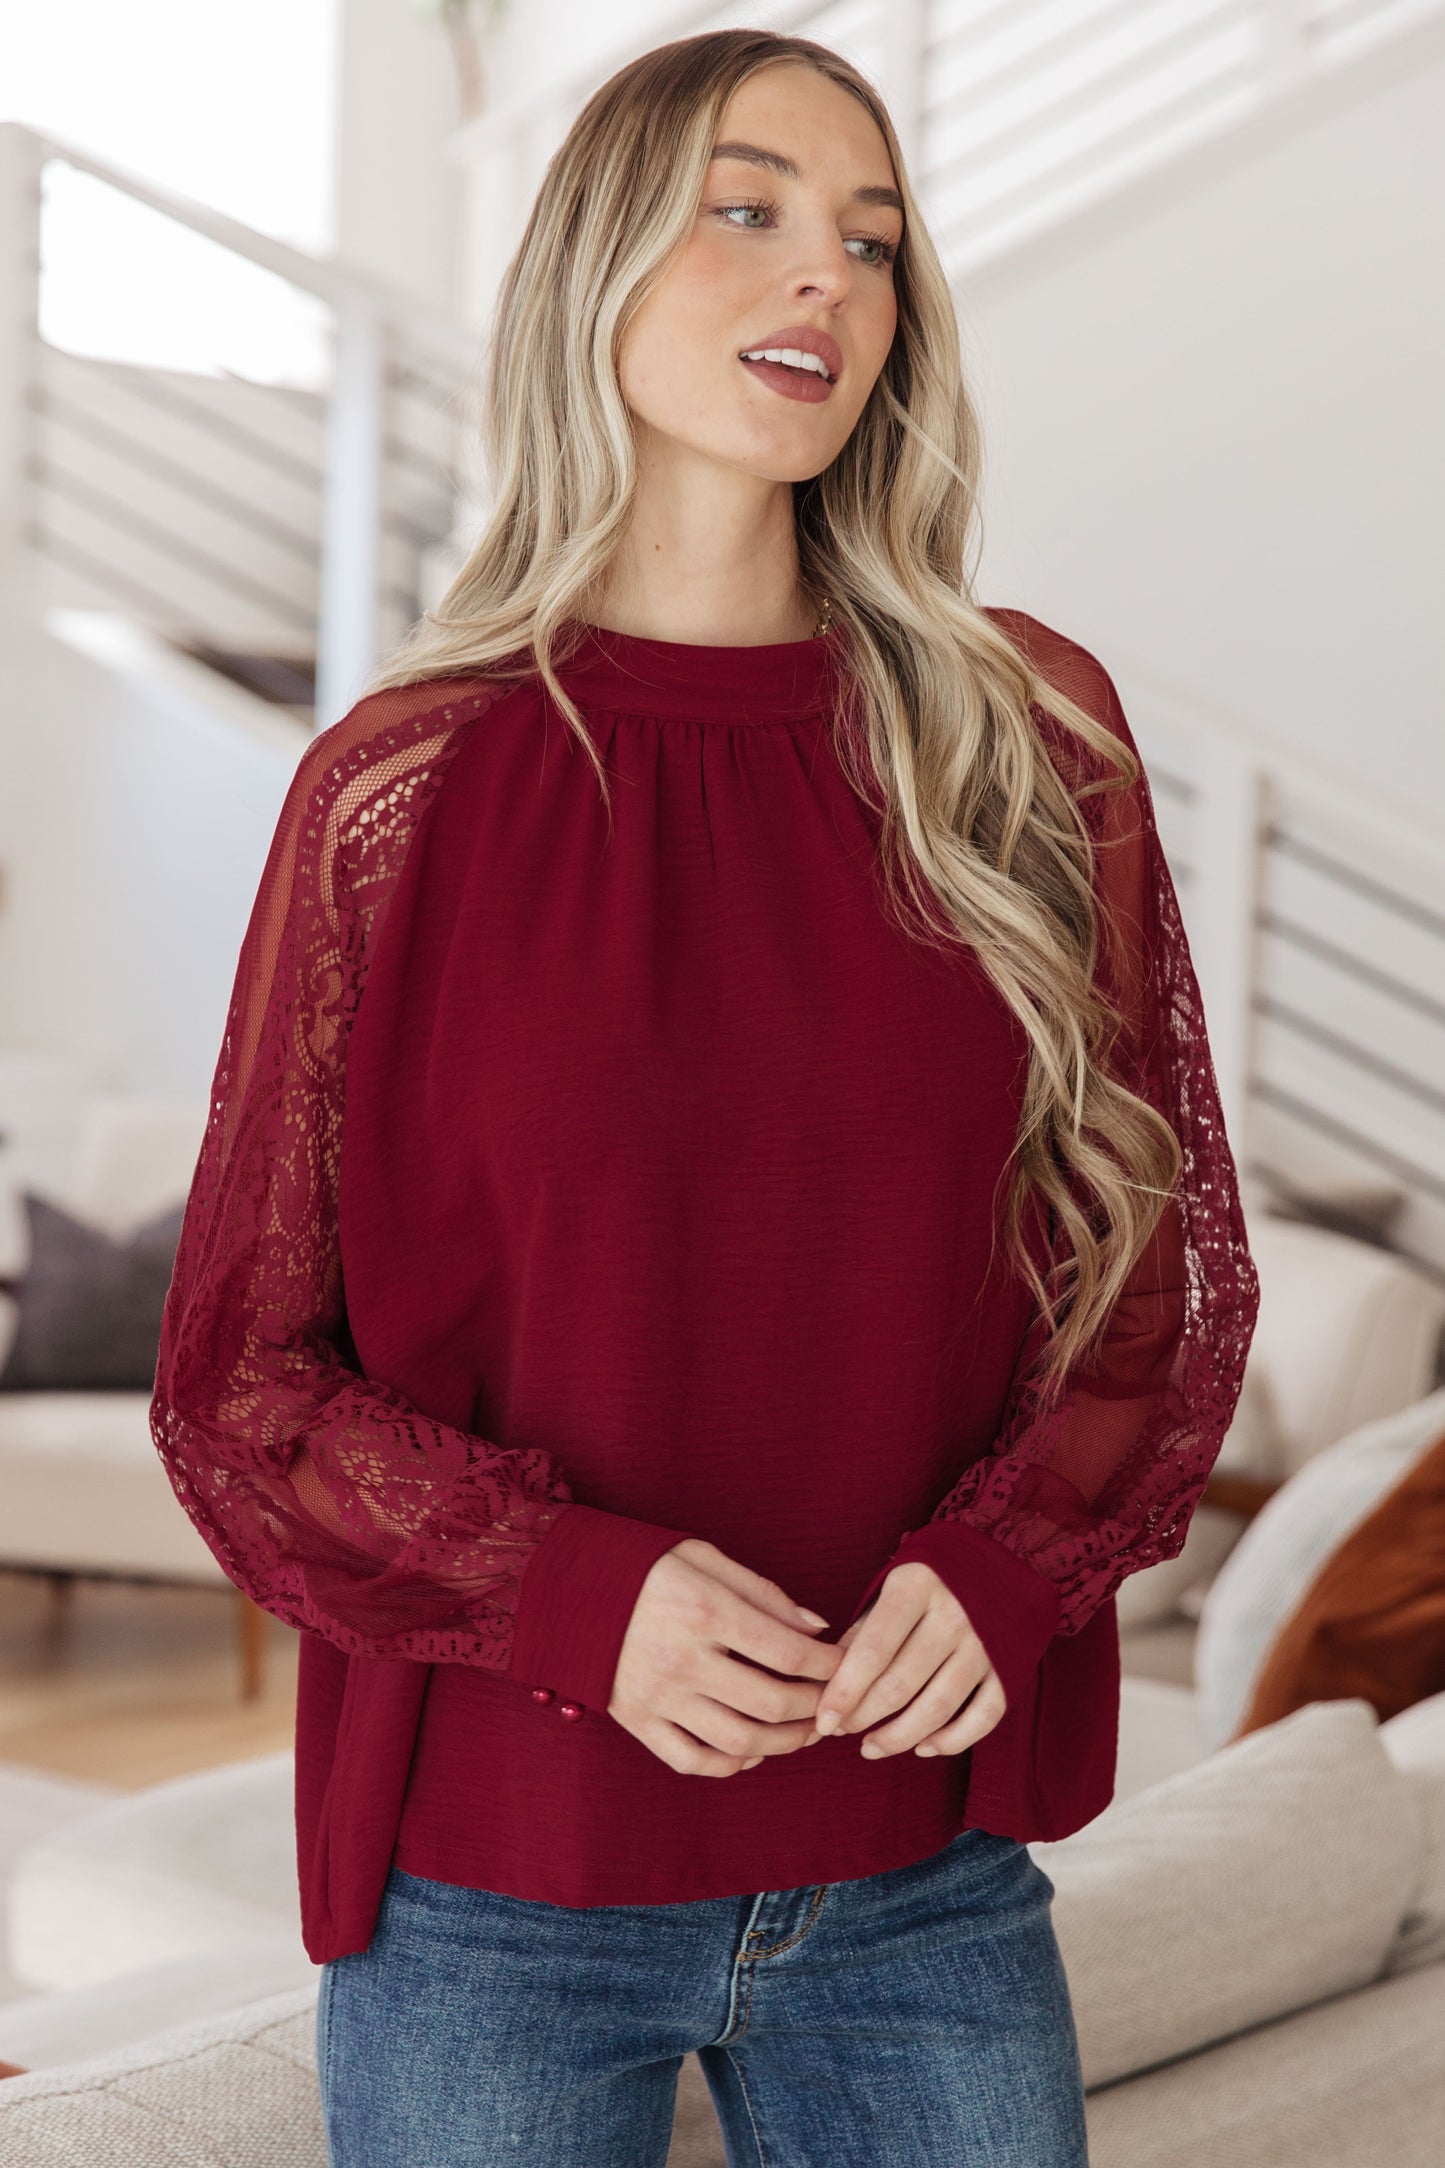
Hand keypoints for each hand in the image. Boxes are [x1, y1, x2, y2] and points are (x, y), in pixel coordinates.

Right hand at [610, 1539, 842, 1776]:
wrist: (567, 1587)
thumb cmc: (646, 1566)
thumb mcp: (703, 1557)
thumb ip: (763, 1592)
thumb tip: (817, 1629)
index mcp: (703, 1609)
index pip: (788, 1651)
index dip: (831, 1665)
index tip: (848, 1664)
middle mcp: (681, 1658)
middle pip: (771, 1703)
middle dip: (816, 1708)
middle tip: (833, 1703)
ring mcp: (657, 1696)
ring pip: (738, 1740)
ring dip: (784, 1743)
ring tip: (804, 1731)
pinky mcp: (635, 1721)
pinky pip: (692, 1761)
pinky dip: (731, 1764)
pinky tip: (752, 1749)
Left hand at [801, 1560, 1005, 1759]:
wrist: (1004, 1557)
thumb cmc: (932, 1576)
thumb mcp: (893, 1584)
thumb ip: (862, 1630)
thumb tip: (827, 1681)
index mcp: (916, 1586)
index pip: (873, 1650)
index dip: (845, 1691)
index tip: (823, 1721)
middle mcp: (954, 1614)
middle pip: (901, 1683)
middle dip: (864, 1716)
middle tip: (841, 1731)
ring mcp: (985, 1643)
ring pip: (938, 1707)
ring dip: (899, 1737)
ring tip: (870, 1748)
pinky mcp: (1010, 1667)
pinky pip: (983, 1717)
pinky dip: (952, 1740)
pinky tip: (923, 1748)